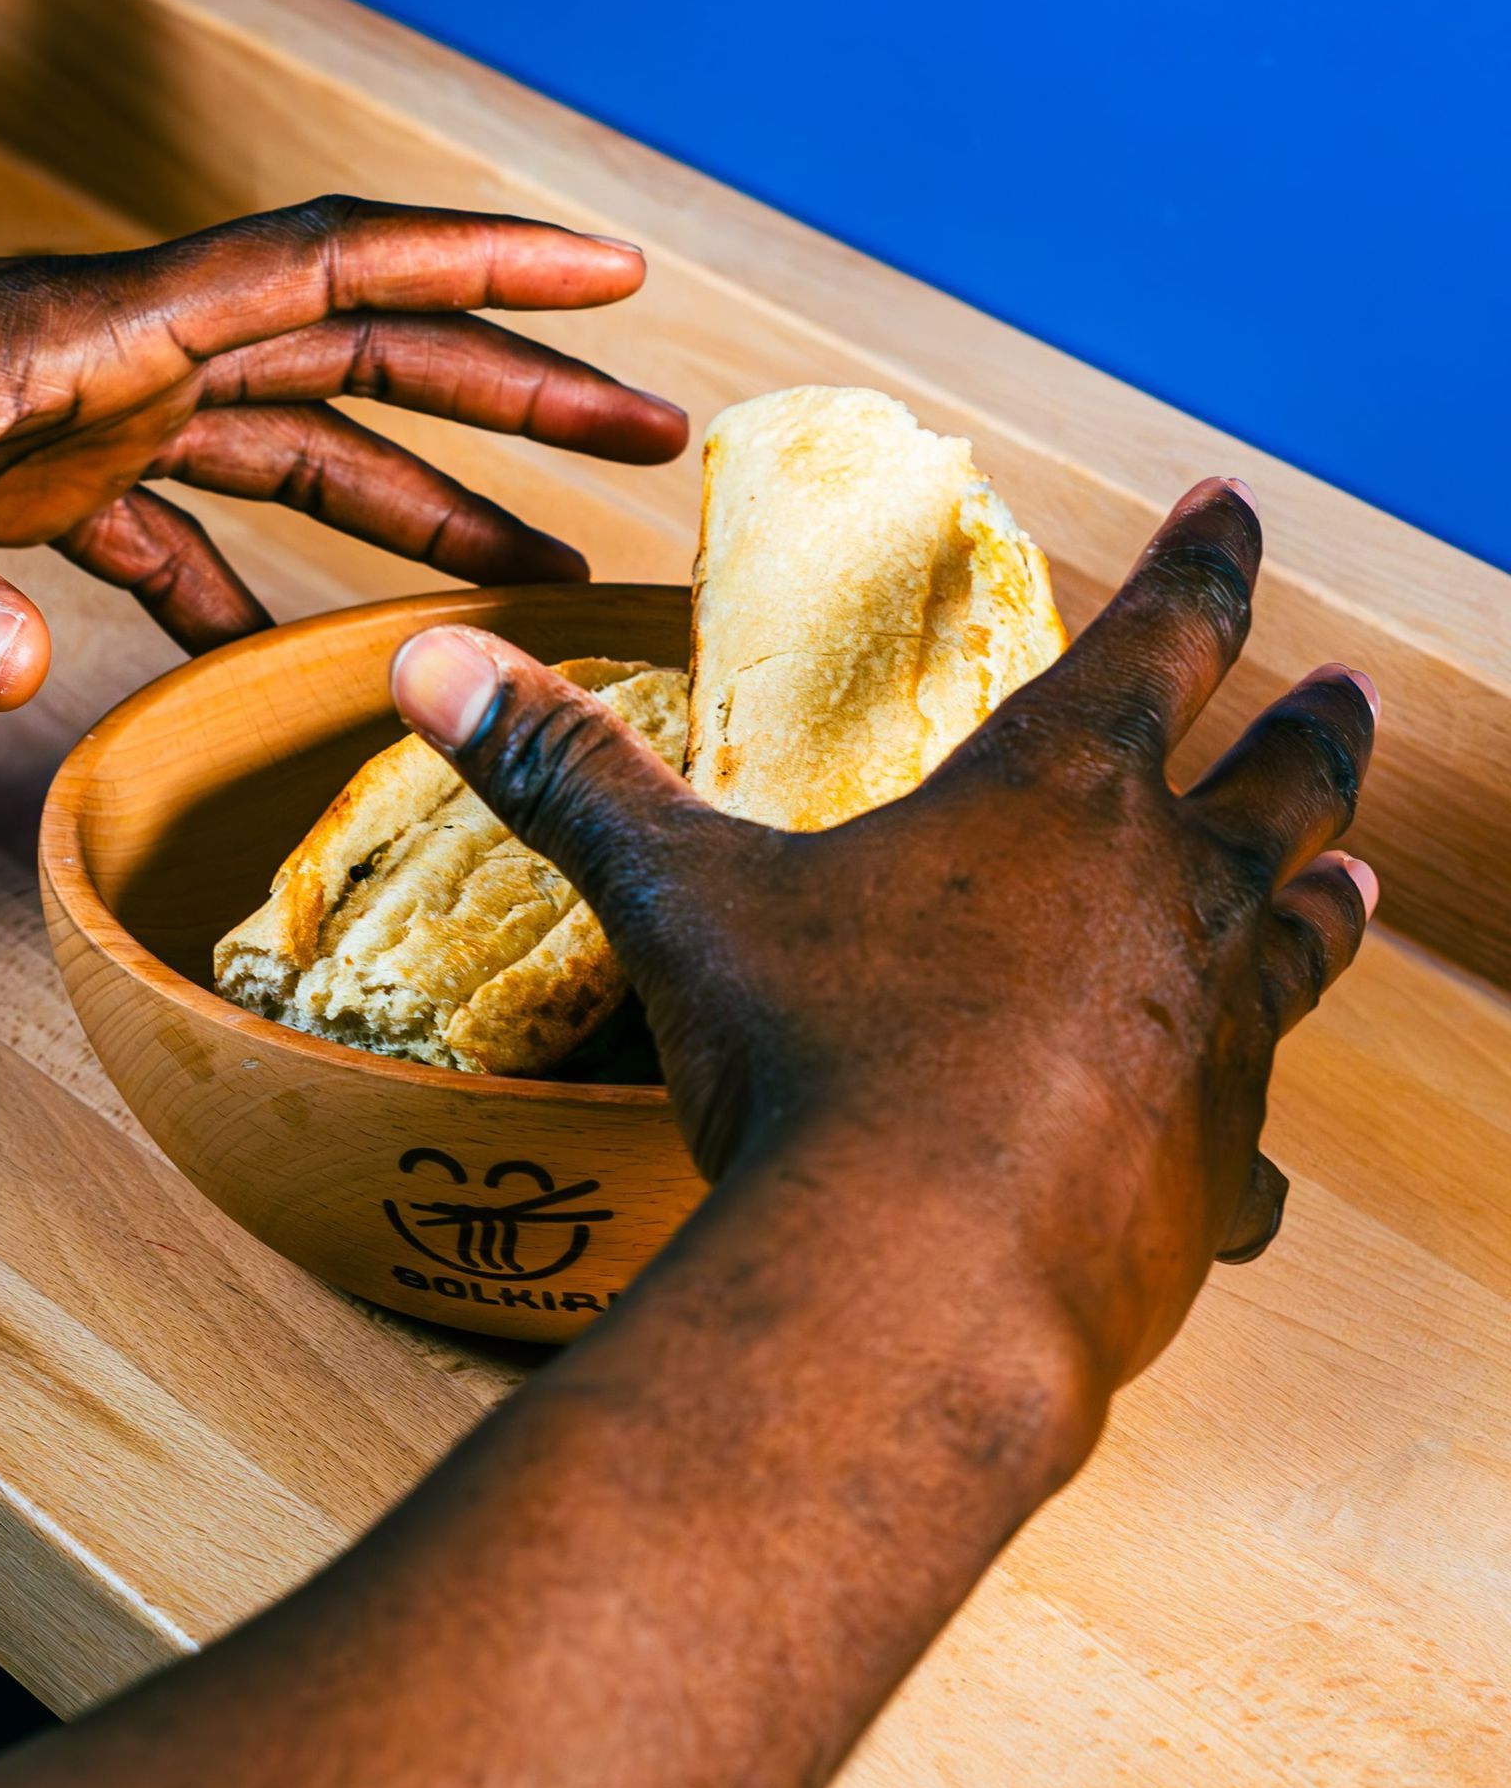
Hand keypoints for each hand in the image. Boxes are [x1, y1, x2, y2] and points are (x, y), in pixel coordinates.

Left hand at [0, 202, 687, 697]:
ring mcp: (79, 416)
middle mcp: (114, 356)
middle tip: (651, 439)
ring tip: (535, 569)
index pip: (327, 265)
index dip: (480, 261)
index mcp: (92, 330)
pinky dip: (250, 585)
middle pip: (354, 353)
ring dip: (413, 496)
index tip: (617, 271)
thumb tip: (6, 685)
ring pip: (293, 440)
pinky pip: (183, 529)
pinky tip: (294, 659)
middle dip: (505, 391)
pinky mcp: (31, 478)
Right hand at [389, 478, 1379, 1393]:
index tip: (1236, 507)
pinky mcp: (1209, 1181)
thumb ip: (568, 773)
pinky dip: (1247, 1144)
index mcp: (1052, 798)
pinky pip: (1250, 1152)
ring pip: (1294, 948)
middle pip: (1273, 787)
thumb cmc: (810, 1057)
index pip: (1157, 638)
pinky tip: (1246, 1166)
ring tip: (1357, 880)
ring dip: (1323, 902)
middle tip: (1351, 692)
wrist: (915, 1281)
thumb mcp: (681, 897)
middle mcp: (1162, 901)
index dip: (1200, 566)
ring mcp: (1207, 1044)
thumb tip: (430, 665)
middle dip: (1309, 732)